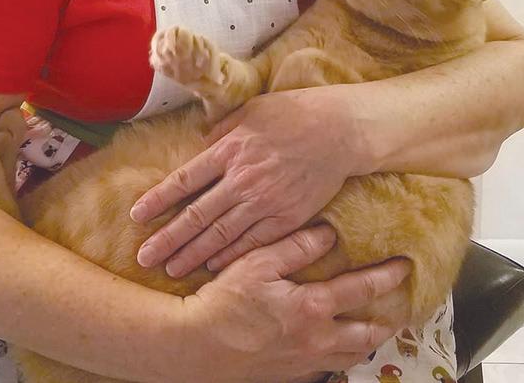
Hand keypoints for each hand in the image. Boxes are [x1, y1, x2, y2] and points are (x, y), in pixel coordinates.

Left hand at [131, 88, 360, 275]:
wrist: (338, 130)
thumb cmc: (293, 113)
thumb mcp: (250, 110)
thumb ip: (222, 131)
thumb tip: (200, 146)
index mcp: (228, 150)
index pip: (183, 181)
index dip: (157, 200)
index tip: (137, 216)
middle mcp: (241, 179)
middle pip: (196, 216)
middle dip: (167, 239)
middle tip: (144, 258)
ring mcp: (264, 202)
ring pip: (220, 236)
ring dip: (193, 255)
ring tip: (171, 270)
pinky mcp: (286, 218)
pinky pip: (252, 243)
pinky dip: (230, 257)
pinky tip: (213, 267)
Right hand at [180, 224, 410, 382]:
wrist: (197, 347)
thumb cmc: (225, 301)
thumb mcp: (258, 263)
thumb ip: (296, 247)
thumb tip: (329, 234)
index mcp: (312, 308)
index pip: (362, 290)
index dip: (387, 276)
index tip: (405, 265)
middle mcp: (317, 340)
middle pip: (366, 334)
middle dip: (388, 321)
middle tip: (400, 309)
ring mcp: (305, 363)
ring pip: (350, 356)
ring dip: (367, 341)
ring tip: (375, 329)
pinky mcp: (289, 376)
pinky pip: (327, 369)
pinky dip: (341, 356)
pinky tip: (335, 346)